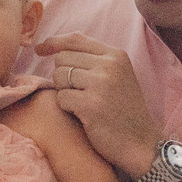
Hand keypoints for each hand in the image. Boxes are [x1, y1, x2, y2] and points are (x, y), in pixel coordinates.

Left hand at [35, 34, 159, 179]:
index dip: (54, 42)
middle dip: (62, 75)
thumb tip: (55, 49)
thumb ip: (94, 60)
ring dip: (64, 91)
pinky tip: (83, 115)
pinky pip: (60, 98)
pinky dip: (66, 108)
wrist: (140, 143)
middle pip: (62, 58)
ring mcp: (100, 84)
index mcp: (116, 55)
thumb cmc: (124, 111)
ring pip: (59, 76)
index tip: (40, 50)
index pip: (75, 39)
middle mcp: (109, 65)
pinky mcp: (90, 105)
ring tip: (82, 103)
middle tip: (77, 92)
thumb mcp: (118, 76)